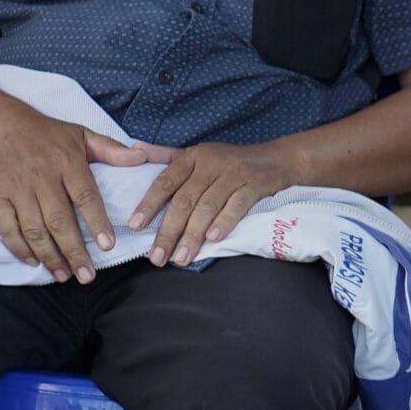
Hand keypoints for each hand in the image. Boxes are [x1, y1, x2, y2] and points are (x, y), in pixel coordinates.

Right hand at [0, 100, 154, 282]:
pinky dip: (19, 248)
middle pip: (59, 220)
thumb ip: (112, 150)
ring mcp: (19, 190)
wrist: (4, 123)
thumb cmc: (49, 133)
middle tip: (87, 276)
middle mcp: (43, 178)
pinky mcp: (0, 197)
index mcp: (68, 163)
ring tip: (64, 276)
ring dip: (49, 256)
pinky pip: (7, 227)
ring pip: (34, 229)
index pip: (85, 195)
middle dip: (73, 252)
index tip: (107, 245)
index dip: (96, 222)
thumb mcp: (83, 134)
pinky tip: (33, 263)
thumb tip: (142, 157)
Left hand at [129, 142, 289, 265]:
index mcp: (193, 157)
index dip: (149, 204)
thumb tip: (134, 151)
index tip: (135, 226)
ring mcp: (234, 173)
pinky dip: (224, 222)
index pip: (166, 181)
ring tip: (181, 258)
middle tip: (157, 257)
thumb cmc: (230, 161)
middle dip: (169, 231)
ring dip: (193, 235)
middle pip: (185, 200)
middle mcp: (211, 163)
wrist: (276, 159)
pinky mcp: (254, 184)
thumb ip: (166, 155)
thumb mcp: (198, 153)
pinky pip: (237, 205)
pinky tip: (213, 240)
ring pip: (208, 206)